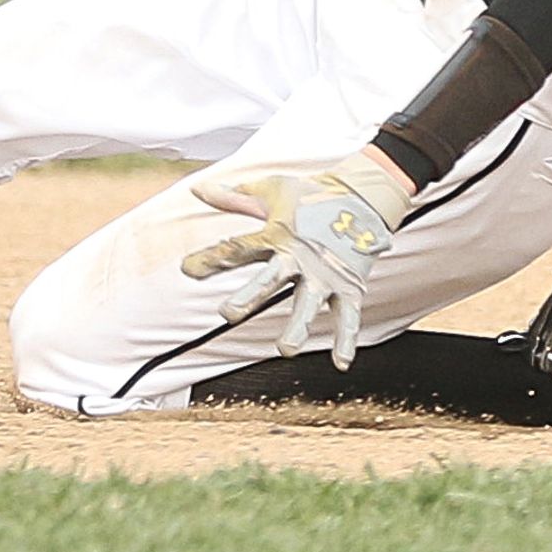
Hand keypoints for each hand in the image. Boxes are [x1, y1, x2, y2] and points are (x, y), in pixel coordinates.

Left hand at [178, 150, 415, 362]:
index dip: (211, 258)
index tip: (187, 269)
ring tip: (286, 349)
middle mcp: (298, 257)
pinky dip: (346, 339)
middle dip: (249, 295)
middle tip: (228, 312)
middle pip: (270, 278)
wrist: (364, 195)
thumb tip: (198, 189)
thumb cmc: (312, 194)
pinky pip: (348, 316)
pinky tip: (341, 362)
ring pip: (309, 304)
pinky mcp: (349, 286)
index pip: (238, 248)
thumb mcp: (271, 190)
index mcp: (276, 234)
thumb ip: (233, 197)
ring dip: (298, 326)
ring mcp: (324, 274)